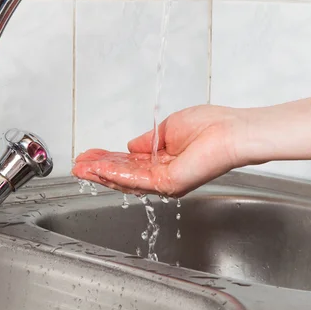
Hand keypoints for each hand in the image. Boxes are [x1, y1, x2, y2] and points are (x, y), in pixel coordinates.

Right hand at [72, 105, 246, 196]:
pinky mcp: (169, 183)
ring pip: (126, 180)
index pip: (131, 163)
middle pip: (125, 175)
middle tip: (78, 164)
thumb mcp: (170, 129)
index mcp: (165, 161)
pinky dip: (115, 172)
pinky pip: (136, 178)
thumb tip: (131, 146)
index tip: (90, 154)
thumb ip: (148, 141)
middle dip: (99, 169)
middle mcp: (164, 175)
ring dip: (101, 172)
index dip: (109, 159)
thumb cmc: (212, 126)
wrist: (231, 132)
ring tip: (81, 167)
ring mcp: (166, 181)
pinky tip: (99, 166)